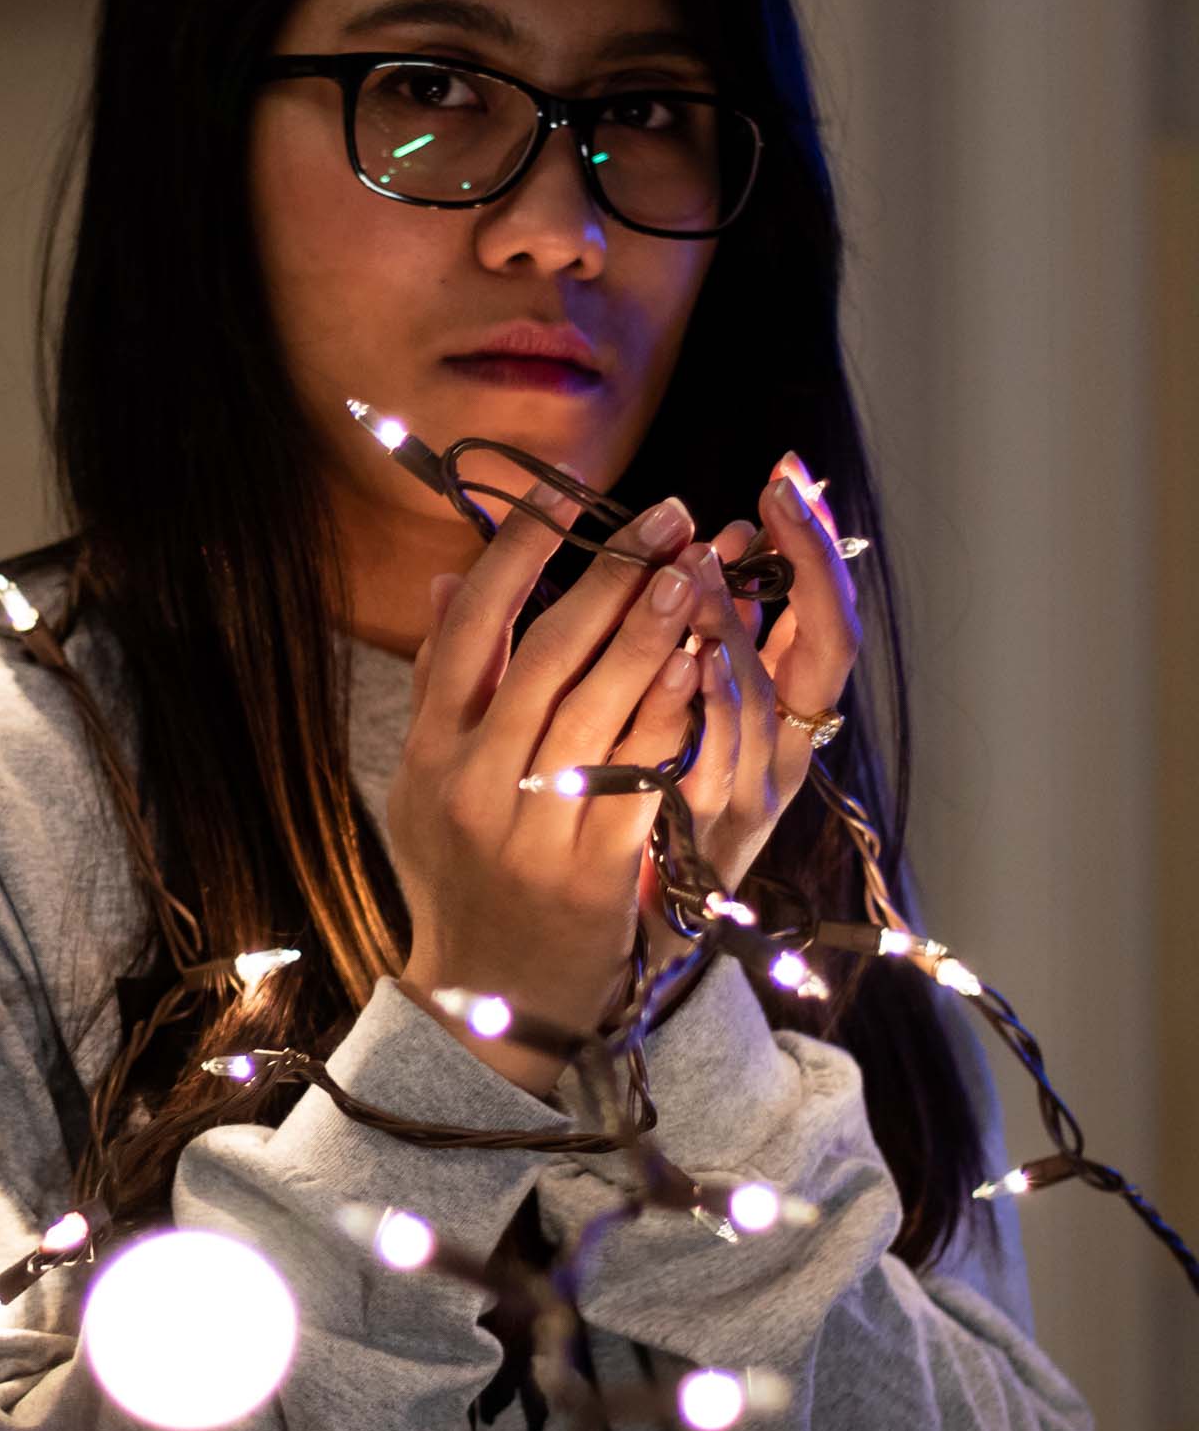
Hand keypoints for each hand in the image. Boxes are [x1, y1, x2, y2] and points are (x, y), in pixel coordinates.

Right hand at [388, 480, 710, 1096]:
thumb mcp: (426, 779)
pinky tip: (708, 663)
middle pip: (546, 656)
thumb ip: (444, 681)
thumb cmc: (461, 874)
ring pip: (600, 707)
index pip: (469, 631)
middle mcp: (472, 782)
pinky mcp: (593, 872)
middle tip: (670, 517)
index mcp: (430, 750)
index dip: (516, 555)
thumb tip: (453, 577)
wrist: (488, 1002)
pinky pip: (642, 775)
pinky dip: (675, 714)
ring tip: (700, 569)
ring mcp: (531, 829)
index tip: (565, 495)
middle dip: (612, 576)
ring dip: (656, 629)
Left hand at [638, 450, 862, 969]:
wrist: (603, 954)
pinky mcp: (703, 844)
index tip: (793, 476)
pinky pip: (712, 766)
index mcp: (784, 720)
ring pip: (764, 703)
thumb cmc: (638, 825)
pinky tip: (688, 659)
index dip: (817, 551)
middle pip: (824, 649)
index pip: (827, 621)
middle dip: (806, 564)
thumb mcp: (678, 726)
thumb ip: (701, 647)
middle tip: (778, 493)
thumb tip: (711, 550)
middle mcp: (784, 757)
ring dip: (738, 625)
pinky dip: (706, 710)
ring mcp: (749, 802)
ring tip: (711, 559)